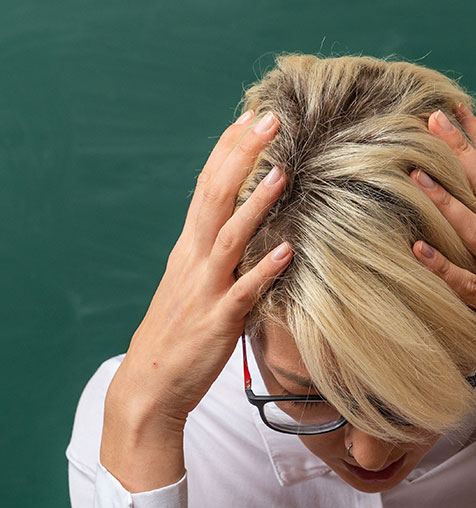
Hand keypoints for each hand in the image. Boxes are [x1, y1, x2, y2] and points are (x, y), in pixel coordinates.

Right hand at [108, 109, 292, 425]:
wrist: (150, 384)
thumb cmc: (176, 335)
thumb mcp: (192, 284)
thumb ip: (215, 255)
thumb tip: (244, 229)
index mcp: (188, 249)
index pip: (206, 186)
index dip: (228, 150)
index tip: (251, 116)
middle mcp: (193, 261)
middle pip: (214, 197)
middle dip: (241, 156)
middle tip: (269, 119)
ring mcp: (204, 290)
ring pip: (228, 238)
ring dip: (255, 204)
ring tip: (282, 172)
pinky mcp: (217, 322)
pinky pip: (243, 293)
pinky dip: (263, 271)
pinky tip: (286, 251)